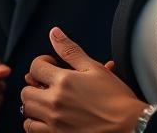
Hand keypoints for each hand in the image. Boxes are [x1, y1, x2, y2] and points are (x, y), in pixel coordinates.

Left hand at [20, 27, 146, 132]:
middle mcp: (55, 102)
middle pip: (26, 91)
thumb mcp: (93, 68)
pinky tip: (47, 119)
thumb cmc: (115, 98)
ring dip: (34, 106)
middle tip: (47, 85)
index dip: (42, 63)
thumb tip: (54, 33)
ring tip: (46, 103)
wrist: (130, 126)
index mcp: (63, 81)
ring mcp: (55, 123)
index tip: (51, 66)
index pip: (35, 67)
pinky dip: (35, 125)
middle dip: (34, 86)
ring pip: (27, 112)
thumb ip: (70, 50)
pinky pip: (33, 131)